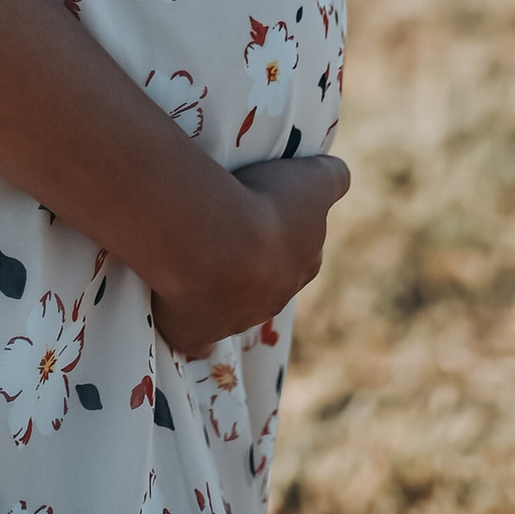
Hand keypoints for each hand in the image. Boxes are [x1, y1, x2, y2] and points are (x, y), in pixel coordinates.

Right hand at [149, 152, 348, 359]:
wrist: (217, 242)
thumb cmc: (264, 205)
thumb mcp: (311, 181)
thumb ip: (331, 178)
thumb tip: (338, 175)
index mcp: (303, 264)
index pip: (301, 255)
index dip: (283, 237)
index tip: (261, 216)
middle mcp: (274, 299)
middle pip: (265, 285)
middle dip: (249, 267)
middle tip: (221, 234)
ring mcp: (235, 321)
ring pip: (229, 309)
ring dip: (213, 290)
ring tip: (188, 256)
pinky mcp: (196, 333)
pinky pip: (195, 338)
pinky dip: (188, 329)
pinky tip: (176, 315)